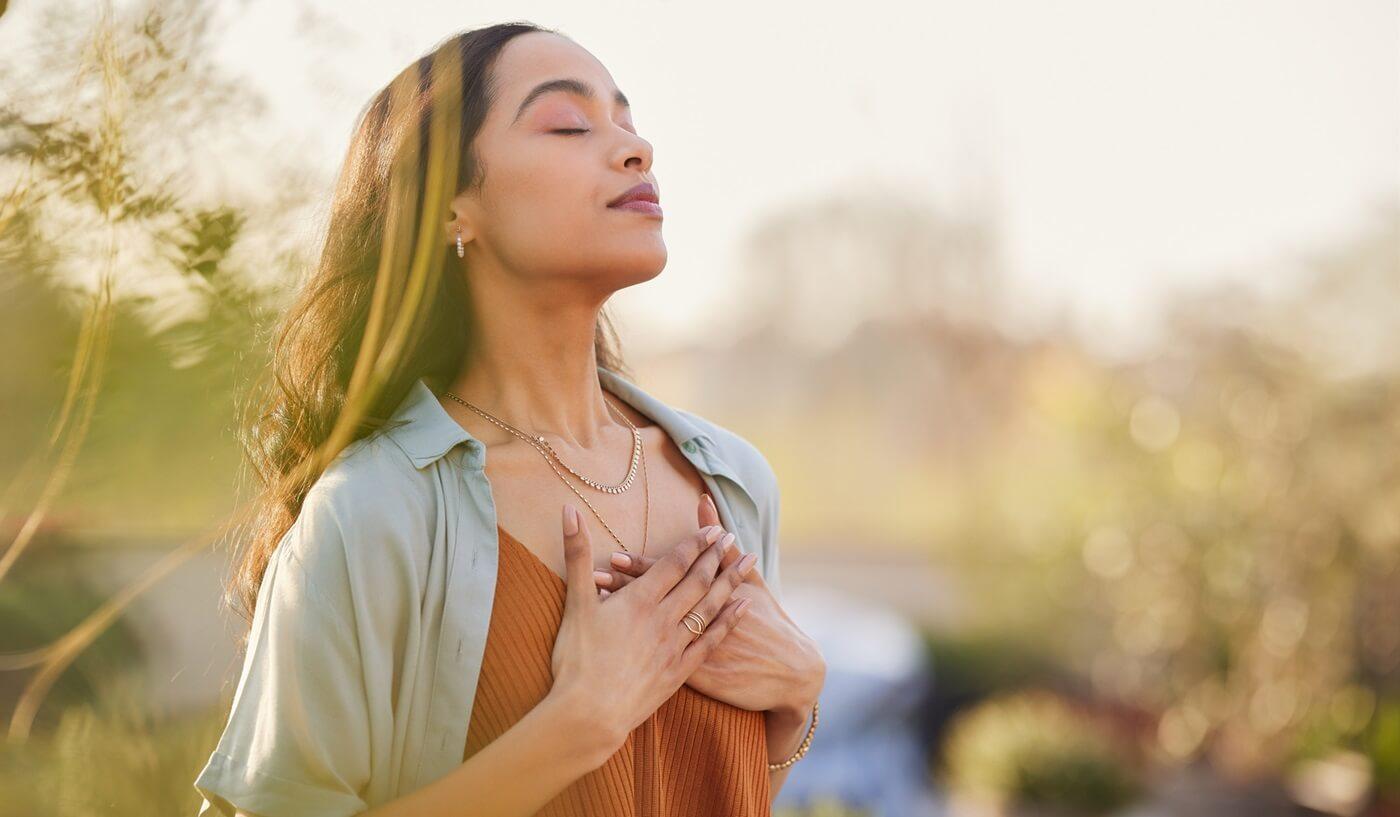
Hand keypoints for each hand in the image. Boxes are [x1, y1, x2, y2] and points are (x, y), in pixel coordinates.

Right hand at [550, 503, 754, 754]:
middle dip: (716, 556)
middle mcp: (663, 619)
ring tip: (748, 563)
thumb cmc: (576, 660)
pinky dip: (730, 620)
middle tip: (733, 538)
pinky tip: (744, 607)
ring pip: (710, 607)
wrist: (589, 715)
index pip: (674, 564)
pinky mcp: (680, 671)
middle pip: (697, 581)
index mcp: (639, 600)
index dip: (695, 544)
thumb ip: (576, 554)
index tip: (713, 529)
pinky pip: (712, 640)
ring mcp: (675, 646)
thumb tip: (568, 509)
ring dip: (731, 582)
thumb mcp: (574, 603)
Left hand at [595, 494, 825, 718]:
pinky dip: (634, 651)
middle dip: (623, 589)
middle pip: (655, 601)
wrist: (789, 672)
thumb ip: (722, 545)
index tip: (614, 555)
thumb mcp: (750, 581)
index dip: (641, 567)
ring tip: (596, 606)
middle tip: (594, 577)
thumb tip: (703, 501)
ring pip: (649, 630)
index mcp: (710, 595)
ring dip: (622, 619)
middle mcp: (698, 621)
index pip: (669, 576)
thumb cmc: (768, 621)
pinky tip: (610, 646)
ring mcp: (694, 650)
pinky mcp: (692, 677)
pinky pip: (656, 662)